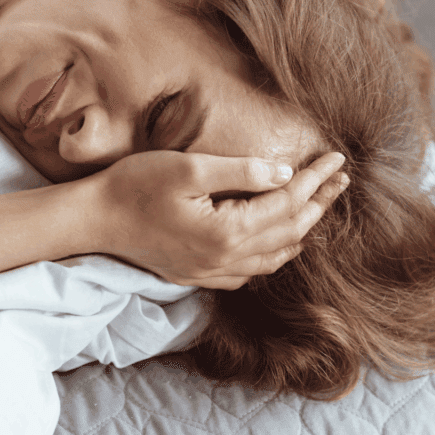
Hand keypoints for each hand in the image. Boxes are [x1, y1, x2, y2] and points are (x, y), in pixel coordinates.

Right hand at [86, 151, 348, 289]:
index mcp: (229, 231)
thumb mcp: (188, 168)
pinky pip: (251, 270)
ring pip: (275, 256)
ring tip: (317, 205)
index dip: (316, 180)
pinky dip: (274, 252)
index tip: (337, 159)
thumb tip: (284, 173)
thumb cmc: (135, 186)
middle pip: (290, 232)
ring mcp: (213, 272)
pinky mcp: (199, 275)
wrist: (94, 220)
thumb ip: (240, 172)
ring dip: (301, 230)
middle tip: (340, 179)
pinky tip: (276, 238)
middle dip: (319, 204)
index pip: (288, 203)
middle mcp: (227, 259)